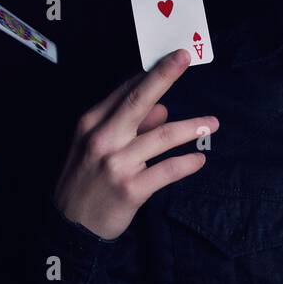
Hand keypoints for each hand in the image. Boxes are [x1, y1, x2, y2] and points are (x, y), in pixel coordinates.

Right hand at [53, 49, 217, 240]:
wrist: (70, 227)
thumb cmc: (85, 181)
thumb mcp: (96, 147)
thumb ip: (128, 126)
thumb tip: (163, 109)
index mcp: (92, 123)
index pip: (125, 91)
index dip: (150, 72)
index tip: (171, 56)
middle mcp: (103, 139)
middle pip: (139, 101)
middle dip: (163, 76)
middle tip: (184, 57)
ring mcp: (117, 164)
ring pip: (162, 136)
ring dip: (191, 127)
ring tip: (211, 123)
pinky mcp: (131, 189)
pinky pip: (167, 170)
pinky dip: (187, 163)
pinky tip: (200, 160)